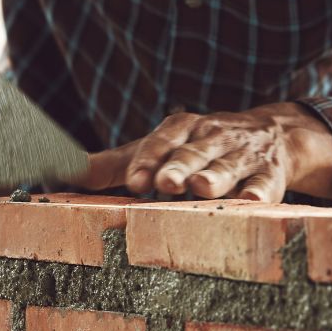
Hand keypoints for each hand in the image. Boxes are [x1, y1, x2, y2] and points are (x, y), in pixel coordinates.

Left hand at [83, 103, 331, 201]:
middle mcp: (212, 137)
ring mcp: (242, 155)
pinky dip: (260, 193)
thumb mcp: (158, 149)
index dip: (148, 159)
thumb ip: (113, 164)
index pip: (161, 140)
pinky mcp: (270, 174)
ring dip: (216, 176)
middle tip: (166, 182)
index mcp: (181, 128)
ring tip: (203, 188)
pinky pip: (265, 184)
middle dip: (179, 166)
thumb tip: (60, 172)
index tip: (134, 181)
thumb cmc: (198, 149)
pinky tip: (252, 202)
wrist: (271, 134)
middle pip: (193, 152)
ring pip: (228, 166)